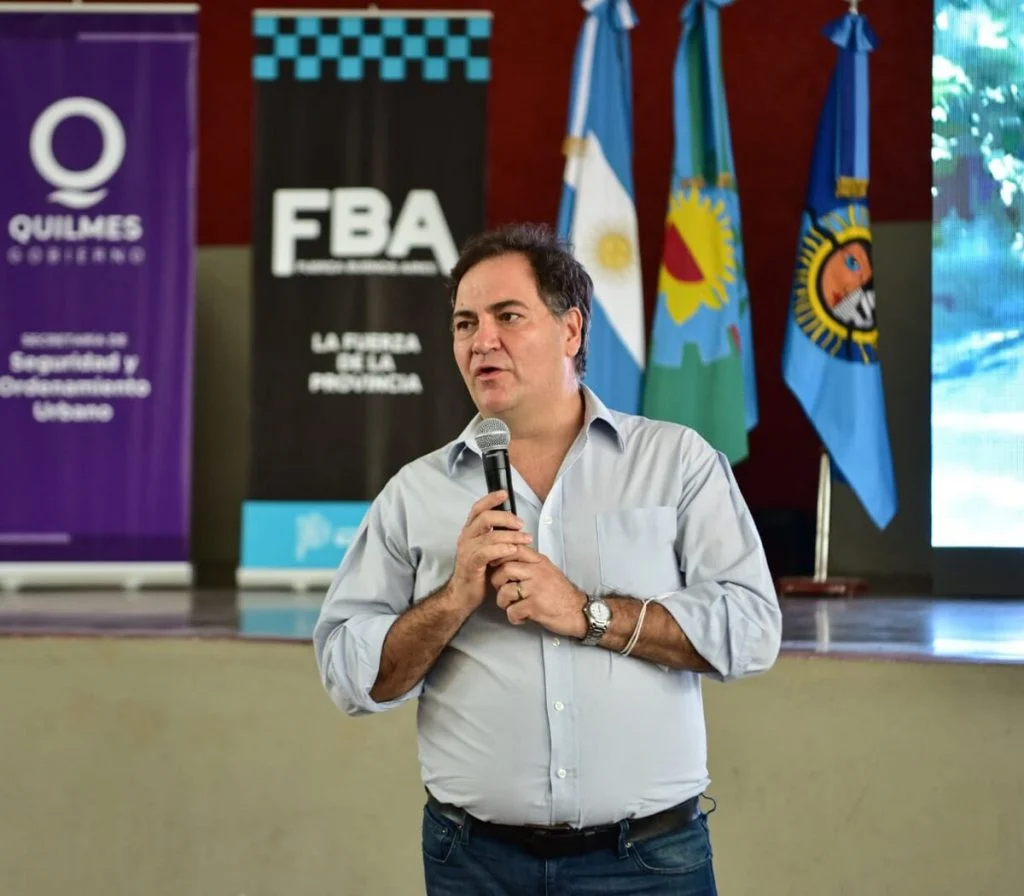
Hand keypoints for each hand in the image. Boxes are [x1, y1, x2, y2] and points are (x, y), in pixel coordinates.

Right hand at [447, 491, 532, 610]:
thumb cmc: (478, 572)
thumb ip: (495, 537)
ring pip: (490, 535)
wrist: (462, 595)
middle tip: (521, 524)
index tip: (504, 494)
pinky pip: (487, 552)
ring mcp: (467, 550)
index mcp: (470, 532)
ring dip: (511, 535)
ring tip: (526, 539)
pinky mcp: (471, 564)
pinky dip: (502, 549)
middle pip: (485, 517)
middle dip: (506, 518)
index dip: (491, 499)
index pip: (478, 509)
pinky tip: (513, 550)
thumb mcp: (486, 550)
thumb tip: (515, 525)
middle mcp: (466, 537)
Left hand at [490, 546, 587, 637]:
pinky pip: (512, 611)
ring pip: (505, 592)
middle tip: (503, 591)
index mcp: (539, 562)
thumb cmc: (560, 593)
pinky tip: (521, 617)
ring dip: (503, 603)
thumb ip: (530, 563)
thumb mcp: (547, 570)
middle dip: (497, 582)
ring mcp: (536, 589)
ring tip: (512, 607)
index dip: (500, 555)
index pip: (515, 549)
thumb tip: (506, 557)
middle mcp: (537, 572)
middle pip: (504, 569)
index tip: (496, 565)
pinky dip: (514, 617)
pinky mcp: (535, 607)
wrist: (578, 612)